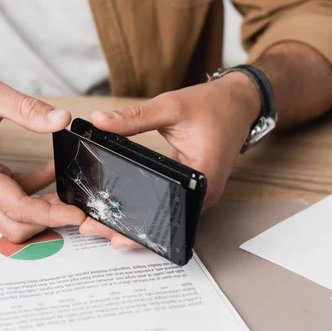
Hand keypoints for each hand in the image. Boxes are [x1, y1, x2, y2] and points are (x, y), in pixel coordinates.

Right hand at [0, 73, 85, 241]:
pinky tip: (52, 169)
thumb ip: (27, 109)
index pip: (17, 208)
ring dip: (42, 207)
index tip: (78, 213)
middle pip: (15, 226)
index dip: (51, 214)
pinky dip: (33, 191)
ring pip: (13, 217)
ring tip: (69, 187)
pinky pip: (12, 199)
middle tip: (77, 203)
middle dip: (48, 220)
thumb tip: (63, 120)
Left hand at [79, 73, 260, 247]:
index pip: (164, 213)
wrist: (239, 101)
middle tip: (92, 227)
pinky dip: (148, 207)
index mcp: (202, 179)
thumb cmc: (212, 105)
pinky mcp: (195, 189)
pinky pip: (170, 205)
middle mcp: (204, 195)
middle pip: (164, 223)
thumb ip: (134, 117)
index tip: (105, 226)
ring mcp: (201, 195)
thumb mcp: (170, 107)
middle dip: (128, 229)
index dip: (133, 226)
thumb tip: (100, 120)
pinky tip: (123, 208)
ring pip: (166, 218)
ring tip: (102, 222)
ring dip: (136, 221)